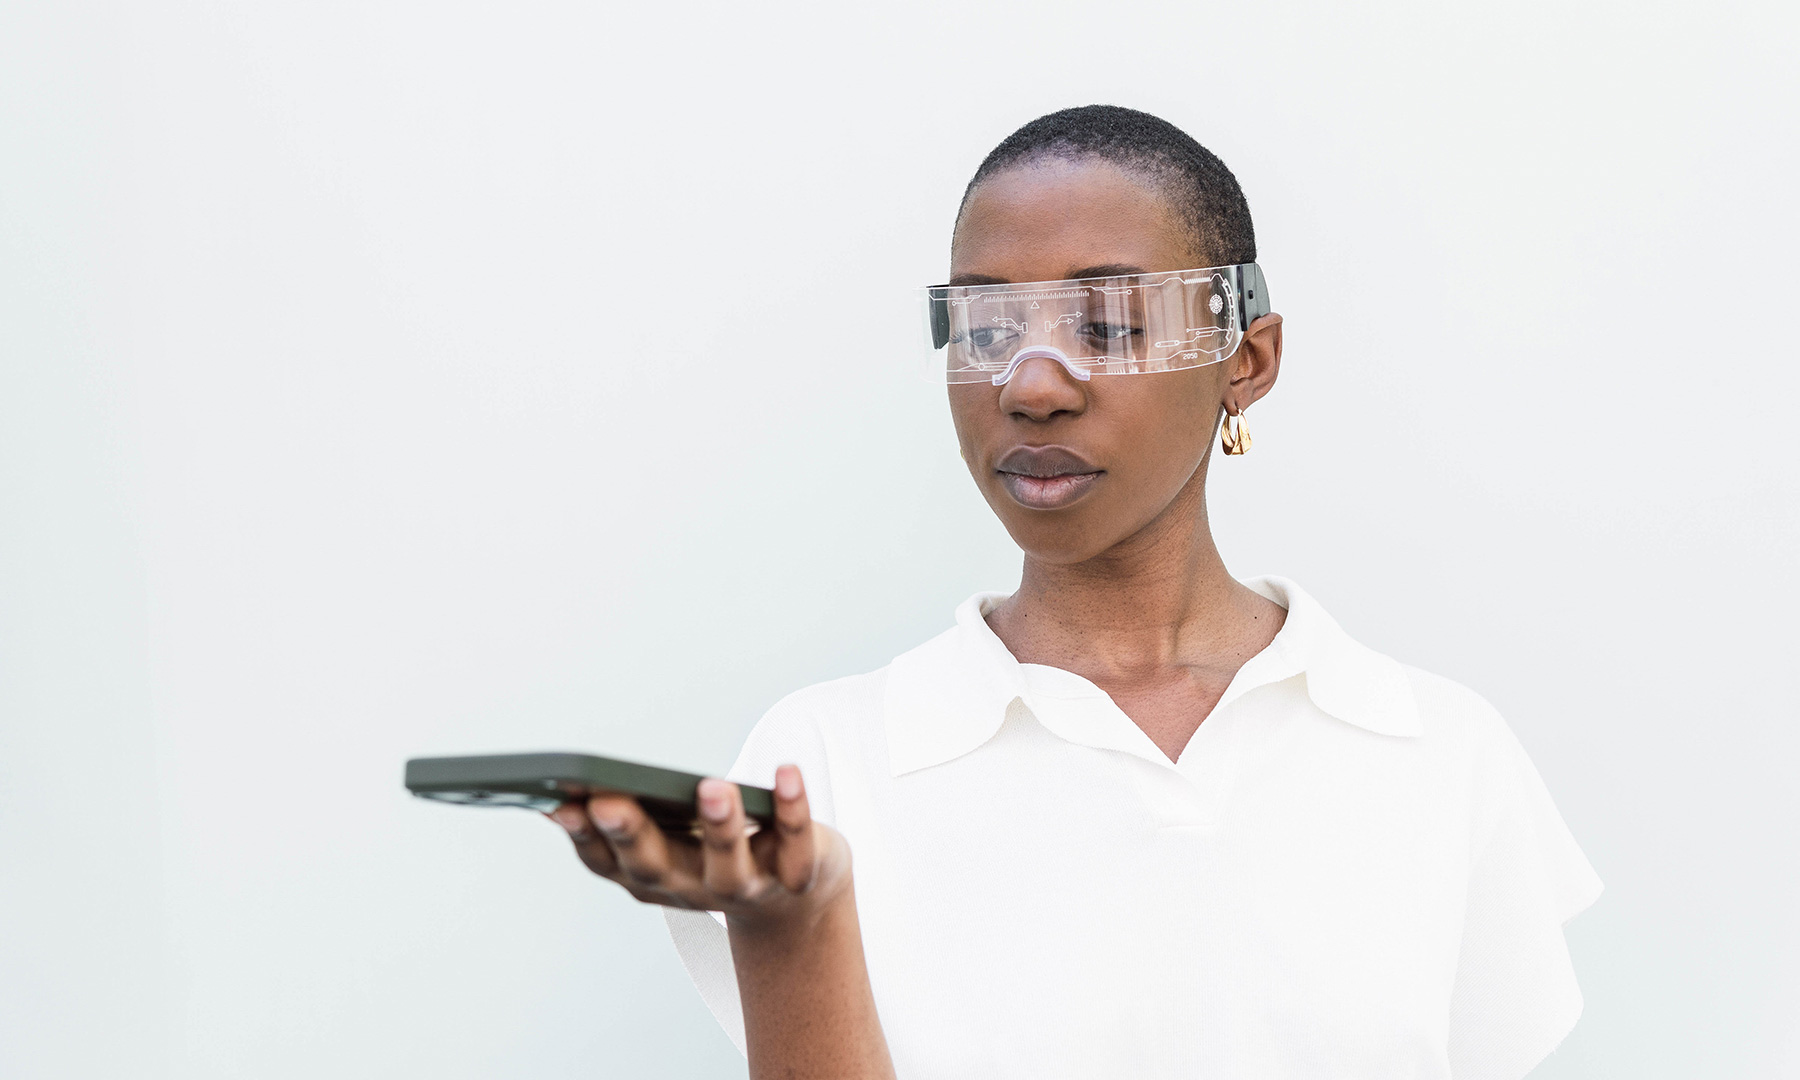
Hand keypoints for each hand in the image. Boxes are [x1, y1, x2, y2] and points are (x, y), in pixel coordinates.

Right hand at [546, 765, 850, 929]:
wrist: (795, 900)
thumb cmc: (716, 853)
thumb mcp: (668, 841)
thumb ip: (625, 822)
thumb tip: (565, 793)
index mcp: (650, 877)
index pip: (608, 864)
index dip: (584, 838)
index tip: (560, 803)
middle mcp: (690, 888)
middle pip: (657, 866)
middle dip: (631, 834)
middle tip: (609, 801)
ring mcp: (745, 887)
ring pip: (727, 862)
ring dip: (718, 826)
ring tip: (711, 787)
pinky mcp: (796, 875)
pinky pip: (795, 843)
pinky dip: (792, 808)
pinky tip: (787, 773)